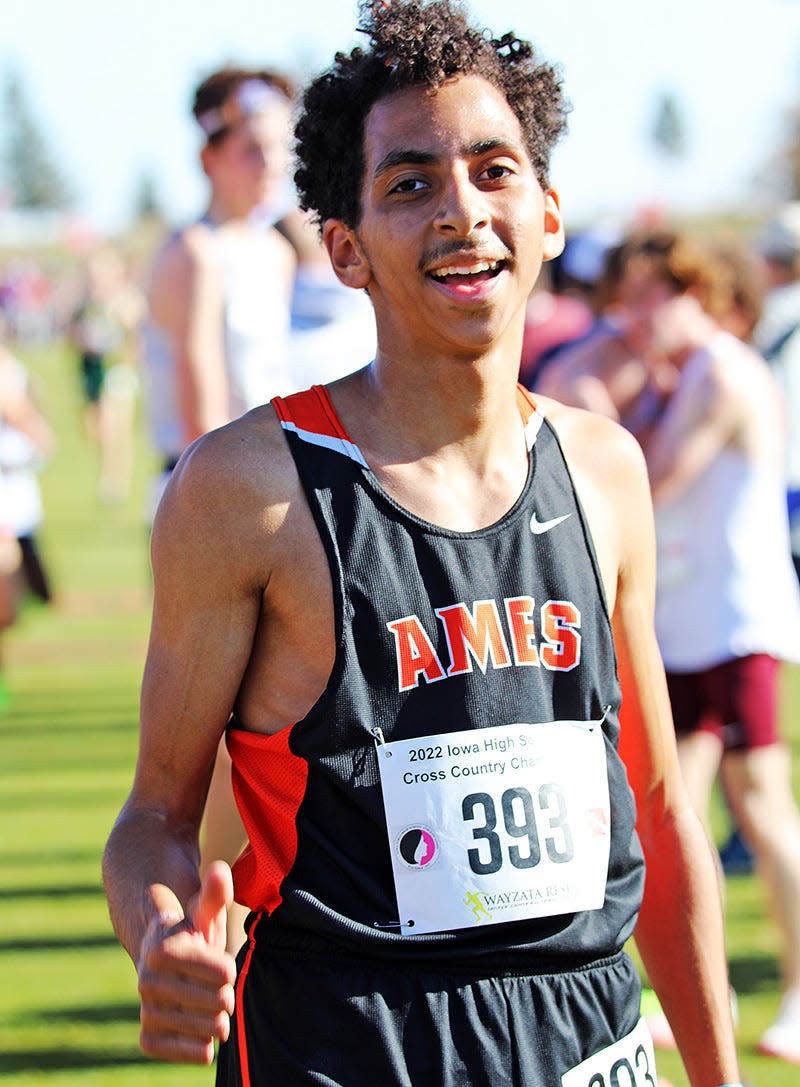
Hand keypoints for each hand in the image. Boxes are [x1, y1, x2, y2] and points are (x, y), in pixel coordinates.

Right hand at [137, 861, 236, 1063]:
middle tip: (215, 988)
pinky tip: (204, 1038)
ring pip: (206, 1030)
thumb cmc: (191, 932)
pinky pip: (181, 1052)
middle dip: (225, 995)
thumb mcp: (203, 910)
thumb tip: (219, 870)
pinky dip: (198, 1049)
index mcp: (163, 949)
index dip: (227, 967)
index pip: (224, 971)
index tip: (217, 962)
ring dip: (217, 1021)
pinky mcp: (148, 1036)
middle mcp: (148, 981)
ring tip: (211, 1007)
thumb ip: (213, 893)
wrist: (161, 961)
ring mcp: (146, 1010)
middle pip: (219, 1002)